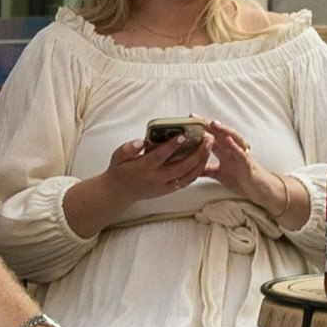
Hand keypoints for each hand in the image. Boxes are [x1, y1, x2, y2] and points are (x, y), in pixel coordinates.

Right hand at [96, 125, 213, 213]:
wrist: (120, 192)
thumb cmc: (120, 170)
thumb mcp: (117, 156)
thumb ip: (128, 148)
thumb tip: (141, 142)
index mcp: (144, 167)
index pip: (160, 155)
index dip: (172, 145)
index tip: (183, 135)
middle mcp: (157, 178)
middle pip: (181, 166)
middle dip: (197, 153)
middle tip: (207, 139)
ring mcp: (164, 186)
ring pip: (188, 176)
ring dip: (201, 162)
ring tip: (209, 148)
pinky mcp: (168, 190)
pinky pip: (186, 182)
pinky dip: (197, 172)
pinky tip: (203, 161)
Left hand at [192, 123, 274, 208]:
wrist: (257, 190)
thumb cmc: (240, 179)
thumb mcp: (218, 174)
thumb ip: (206, 169)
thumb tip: (190, 166)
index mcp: (224, 151)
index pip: (211, 136)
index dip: (201, 129)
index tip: (189, 120)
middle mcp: (231, 150)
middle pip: (219, 134)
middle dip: (208, 125)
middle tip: (195, 116)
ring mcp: (240, 155)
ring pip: (232, 139)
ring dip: (224, 130)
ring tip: (213, 123)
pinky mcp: (247, 164)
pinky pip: (241, 153)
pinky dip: (235, 146)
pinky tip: (228, 141)